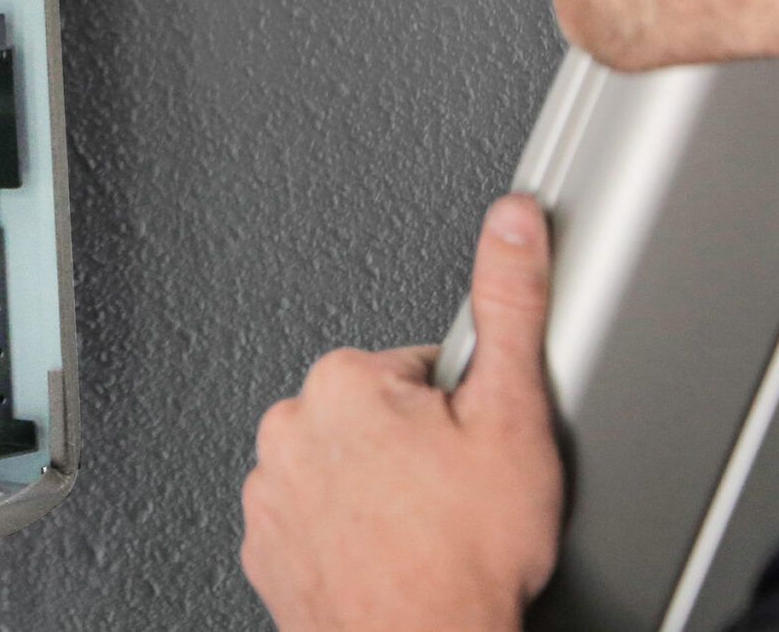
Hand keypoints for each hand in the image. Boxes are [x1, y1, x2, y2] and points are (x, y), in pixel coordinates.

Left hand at [240, 194, 563, 631]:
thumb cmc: (465, 556)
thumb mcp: (513, 413)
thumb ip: (510, 303)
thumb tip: (512, 222)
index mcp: (345, 379)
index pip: (417, 369)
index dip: (459, 410)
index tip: (472, 449)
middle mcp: (291, 426)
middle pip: (375, 417)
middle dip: (416, 448)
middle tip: (454, 496)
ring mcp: (272, 492)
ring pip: (343, 469)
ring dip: (379, 492)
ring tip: (423, 532)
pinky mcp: (265, 548)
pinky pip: (313, 521)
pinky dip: (346, 535)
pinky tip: (388, 556)